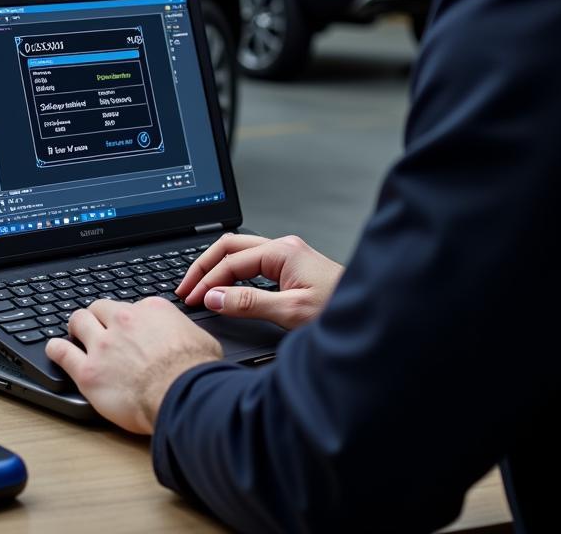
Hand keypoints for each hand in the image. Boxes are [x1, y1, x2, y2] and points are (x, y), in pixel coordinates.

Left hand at [45, 297, 221, 433]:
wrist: (183, 394)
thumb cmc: (195, 372)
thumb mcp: (201, 339)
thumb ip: (184, 333)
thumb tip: (187, 338)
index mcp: (151, 311)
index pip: (130, 307)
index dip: (128, 319)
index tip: (128, 328)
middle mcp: (124, 321)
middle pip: (99, 308)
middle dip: (97, 316)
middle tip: (96, 326)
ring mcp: (103, 345)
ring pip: (78, 322)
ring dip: (75, 327)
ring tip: (73, 333)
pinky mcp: (89, 371)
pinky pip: (62, 352)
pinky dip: (56, 349)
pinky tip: (55, 350)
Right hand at [176, 233, 344, 329]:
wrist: (375, 313)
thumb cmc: (341, 312)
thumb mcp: (290, 311)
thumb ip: (248, 303)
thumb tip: (214, 298)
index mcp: (282, 251)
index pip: (230, 260)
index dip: (206, 280)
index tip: (191, 298)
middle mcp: (284, 248)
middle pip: (230, 247)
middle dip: (204, 267)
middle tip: (185, 288)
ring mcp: (289, 256)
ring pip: (241, 254)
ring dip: (218, 270)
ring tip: (199, 287)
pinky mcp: (293, 269)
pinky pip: (253, 265)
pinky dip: (233, 275)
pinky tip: (226, 289)